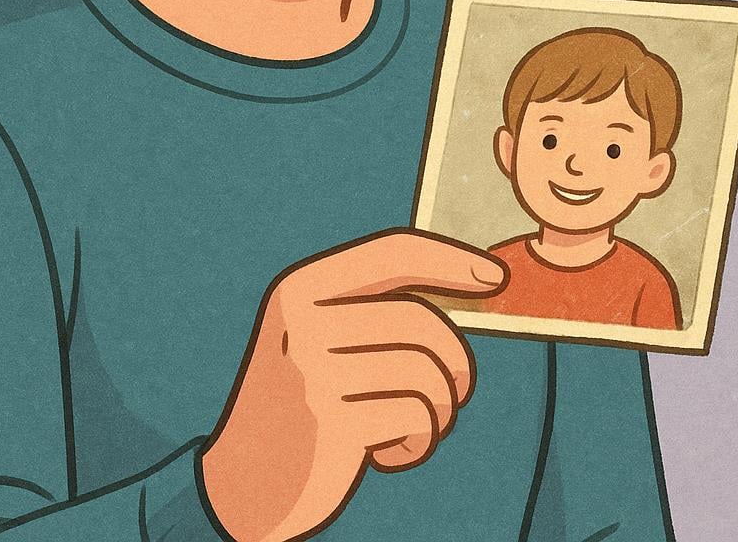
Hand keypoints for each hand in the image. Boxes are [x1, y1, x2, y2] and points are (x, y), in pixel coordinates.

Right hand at [200, 229, 507, 541]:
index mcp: (301, 286)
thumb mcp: (321, 339)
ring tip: (410, 424)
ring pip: (427, 371)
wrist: (242, 485)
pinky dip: (418, 441)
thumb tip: (473, 283)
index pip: (392, 252)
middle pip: (421, 320)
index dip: (450, 259)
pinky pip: (417, 416)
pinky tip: (385, 452)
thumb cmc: (304, 403)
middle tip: (448, 394)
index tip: (496, 277)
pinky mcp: (330, 423)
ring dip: (437, 409)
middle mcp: (303, 320)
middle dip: (453, 362)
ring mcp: (313, 370)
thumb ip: (377, 308)